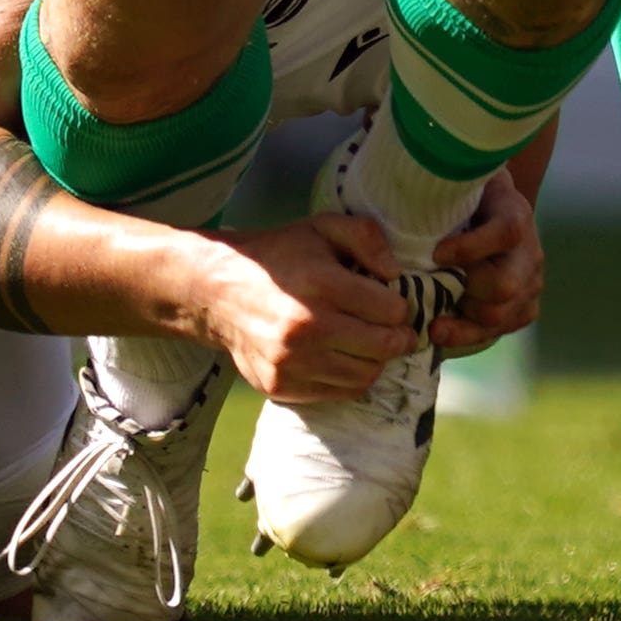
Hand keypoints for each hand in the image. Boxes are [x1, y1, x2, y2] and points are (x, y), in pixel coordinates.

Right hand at [202, 212, 424, 404]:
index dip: (402, 307)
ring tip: (371, 345)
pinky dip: (350, 379)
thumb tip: (396, 275)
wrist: (218, 291)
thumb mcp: (322, 228)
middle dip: (400, 339)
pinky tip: (344, 357)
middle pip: (383, 348)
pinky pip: (337, 393)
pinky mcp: (280, 386)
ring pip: (364, 376)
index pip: (390, 311)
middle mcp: (306, 327)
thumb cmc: (279, 256)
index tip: (397, 305)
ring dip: (377, 362)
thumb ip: (367, 239)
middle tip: (401, 332)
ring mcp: (292, 362)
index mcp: (321, 284)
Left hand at [427, 168, 542, 356]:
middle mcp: (530, 252)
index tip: (436, 254)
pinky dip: (468, 335)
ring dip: (462, 320)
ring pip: (500, 316)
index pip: (505, 232)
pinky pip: (499, 332)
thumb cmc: (466, 198)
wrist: (492, 210)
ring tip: (432, 318)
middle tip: (432, 290)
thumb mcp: (459, 185)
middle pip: (504, 285)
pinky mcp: (525, 309)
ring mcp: (532, 284)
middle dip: (464, 292)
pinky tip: (443, 329)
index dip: (471, 247)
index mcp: (516, 214)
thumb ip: (443, 191)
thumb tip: (407, 195)